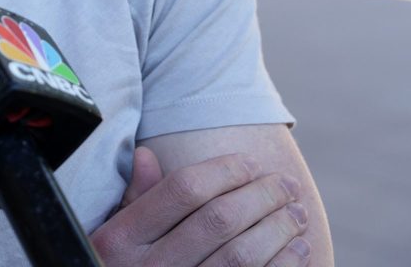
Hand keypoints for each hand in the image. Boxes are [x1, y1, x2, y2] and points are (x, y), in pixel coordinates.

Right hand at [89, 146, 311, 266]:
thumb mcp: (112, 234)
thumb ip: (134, 198)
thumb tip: (147, 155)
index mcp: (123, 239)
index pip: (183, 190)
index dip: (223, 170)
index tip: (250, 162)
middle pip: (218, 219)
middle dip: (261, 195)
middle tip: (286, 184)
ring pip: (241, 255)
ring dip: (278, 230)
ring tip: (296, 213)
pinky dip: (283, 265)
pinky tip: (298, 249)